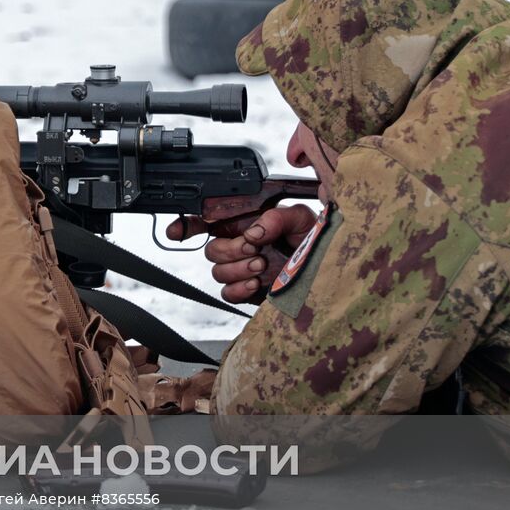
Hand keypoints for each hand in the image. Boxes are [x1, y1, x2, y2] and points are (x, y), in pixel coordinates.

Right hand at [165, 205, 318, 303]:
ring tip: (261, 265)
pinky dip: (238, 288)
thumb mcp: (300, 216)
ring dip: (236, 268)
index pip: (208, 222)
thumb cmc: (315, 238)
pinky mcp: (249, 291)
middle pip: (211, 249)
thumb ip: (276, 217)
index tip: (178, 231)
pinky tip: (255, 283)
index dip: (187, 225)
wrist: (332, 267)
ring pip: (217, 271)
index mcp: (245, 223)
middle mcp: (239, 246)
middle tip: (253, 249)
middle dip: (229, 249)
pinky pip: (227, 293)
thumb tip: (254, 231)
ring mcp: (242, 269)